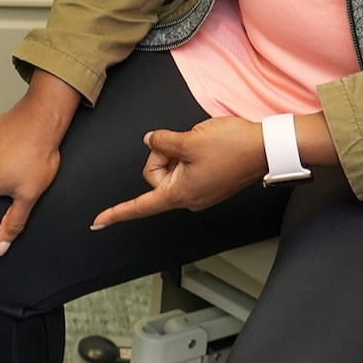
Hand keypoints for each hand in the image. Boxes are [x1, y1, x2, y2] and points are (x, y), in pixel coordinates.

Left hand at [90, 116, 265, 228]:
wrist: (266, 148)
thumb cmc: (232, 147)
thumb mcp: (189, 139)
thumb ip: (162, 141)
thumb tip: (150, 141)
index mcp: (180, 194)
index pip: (140, 206)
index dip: (116, 213)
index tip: (96, 223)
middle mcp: (188, 198)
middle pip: (155, 176)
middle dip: (162, 154)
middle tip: (182, 142)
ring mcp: (200, 191)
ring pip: (170, 168)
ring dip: (178, 151)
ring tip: (199, 143)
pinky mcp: (209, 182)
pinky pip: (186, 167)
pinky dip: (188, 153)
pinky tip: (205, 146)